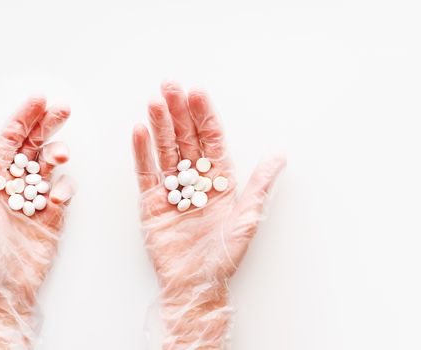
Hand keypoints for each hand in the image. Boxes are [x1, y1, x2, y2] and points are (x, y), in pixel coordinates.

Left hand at [0, 96, 73, 348]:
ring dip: (56, 155)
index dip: (23, 119)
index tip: (38, 101)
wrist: (5, 286)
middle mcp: (16, 184)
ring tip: (60, 154)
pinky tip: (57, 196)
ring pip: (49, 166)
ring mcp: (36, 198)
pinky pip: (62, 194)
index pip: (11, 141)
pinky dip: (63, 189)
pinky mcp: (54, 215)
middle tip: (63, 109)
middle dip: (47, 125)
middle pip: (33, 146)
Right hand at [132, 82, 285, 348]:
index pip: (210, 140)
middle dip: (178, 112)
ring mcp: (171, 190)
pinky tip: (140, 130)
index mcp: (218, 180)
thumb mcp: (248, 218)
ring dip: (159, 125)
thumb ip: (260, 184)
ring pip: (165, 150)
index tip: (197, 92)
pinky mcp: (151, 202)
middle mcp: (194, 180)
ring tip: (154, 101)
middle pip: (185, 139)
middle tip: (170, 85)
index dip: (204, 116)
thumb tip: (280, 154)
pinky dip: (142, 152)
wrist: (195, 285)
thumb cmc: (223, 256)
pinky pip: (146, 173)